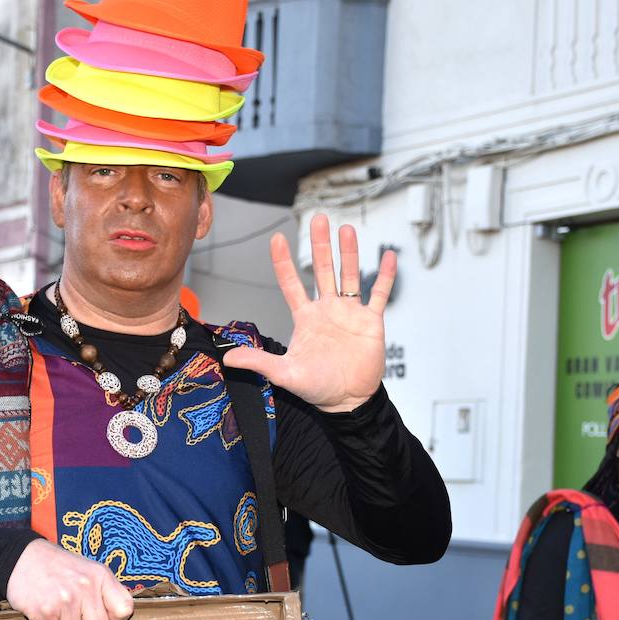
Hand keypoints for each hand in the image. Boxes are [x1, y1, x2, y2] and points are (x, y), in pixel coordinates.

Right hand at [6, 540, 133, 619]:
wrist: (21, 557)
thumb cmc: (59, 567)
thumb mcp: (89, 569)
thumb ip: (106, 590)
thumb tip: (123, 614)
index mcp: (100, 576)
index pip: (124, 610)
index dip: (113, 618)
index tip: (101, 614)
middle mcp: (84, 587)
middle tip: (75, 614)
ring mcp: (64, 600)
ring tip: (58, 610)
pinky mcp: (44, 611)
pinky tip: (45, 614)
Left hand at [221, 213, 395, 413]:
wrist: (347, 400)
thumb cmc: (317, 387)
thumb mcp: (284, 374)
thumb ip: (259, 362)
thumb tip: (228, 358)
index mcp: (306, 317)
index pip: (291, 283)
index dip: (284, 262)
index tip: (277, 238)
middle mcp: (327, 309)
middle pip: (322, 270)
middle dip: (320, 245)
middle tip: (319, 219)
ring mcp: (350, 313)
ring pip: (349, 276)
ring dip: (349, 253)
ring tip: (346, 229)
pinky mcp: (371, 321)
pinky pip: (379, 294)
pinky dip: (386, 276)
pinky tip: (390, 256)